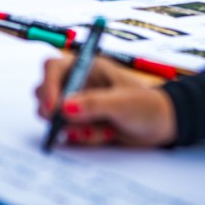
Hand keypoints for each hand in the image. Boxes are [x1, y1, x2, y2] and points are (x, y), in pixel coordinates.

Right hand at [35, 55, 177, 145]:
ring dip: (73, 128)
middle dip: (54, 112)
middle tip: (70, 126)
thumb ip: (94, 104)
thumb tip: (65, 108)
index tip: (54, 109)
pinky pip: (67, 133)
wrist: (161, 126)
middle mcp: (78, 83)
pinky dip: (82, 138)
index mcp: (87, 67)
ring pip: (54, 117)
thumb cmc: (146, 105)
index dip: (48, 86)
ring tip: (99, 131)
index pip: (53, 68)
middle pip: (44, 92)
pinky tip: (104, 135)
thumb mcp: (123, 103)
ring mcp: (77, 104)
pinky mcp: (80, 123)